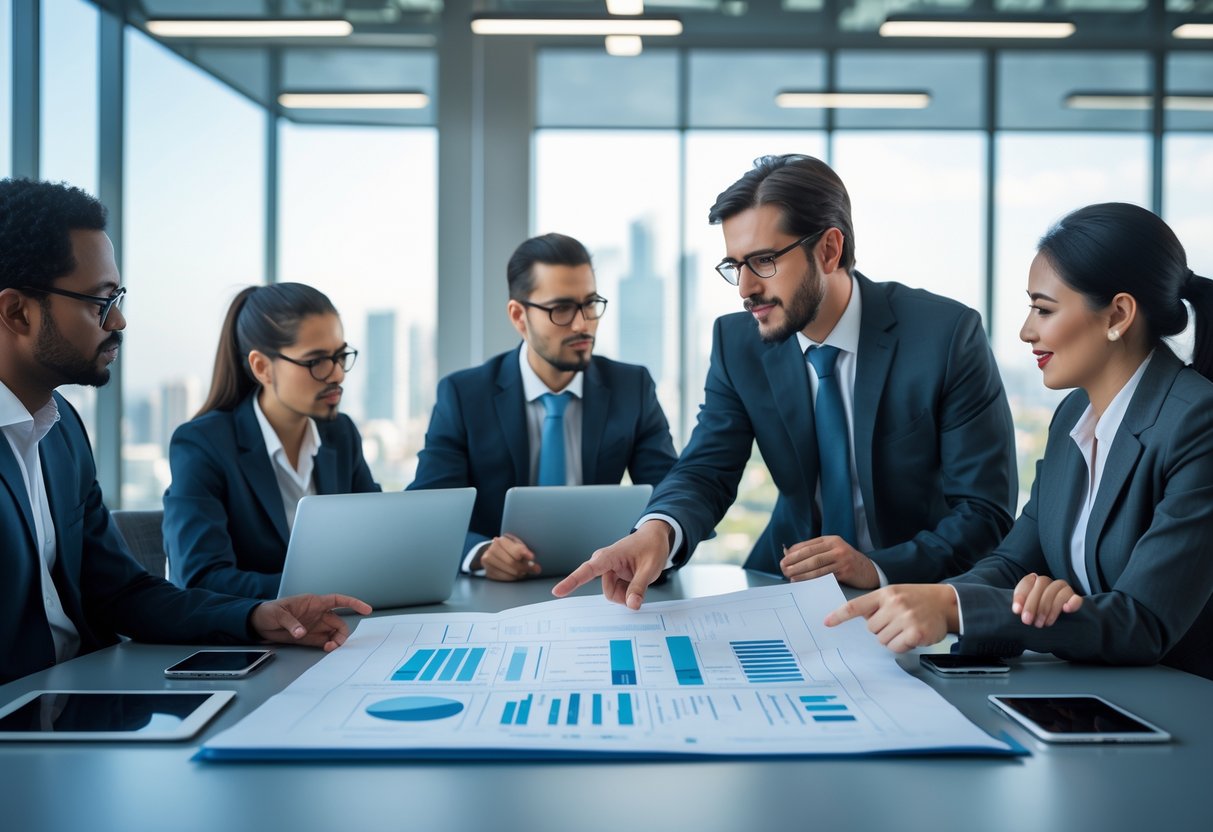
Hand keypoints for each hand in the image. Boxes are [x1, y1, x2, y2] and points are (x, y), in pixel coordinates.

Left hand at [251, 594, 371, 651]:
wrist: (258, 624)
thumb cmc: (268, 612)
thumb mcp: (278, 614)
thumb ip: (291, 623)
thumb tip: (302, 633)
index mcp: (313, 602)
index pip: (338, 600)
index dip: (353, 603)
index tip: (366, 609)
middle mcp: (318, 614)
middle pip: (339, 622)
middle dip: (342, 633)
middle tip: (335, 644)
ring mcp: (315, 626)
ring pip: (334, 633)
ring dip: (336, 641)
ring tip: (329, 648)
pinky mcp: (310, 638)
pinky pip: (325, 642)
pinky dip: (329, 647)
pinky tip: (326, 650)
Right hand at [480, 534, 541, 581]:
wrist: (493, 553)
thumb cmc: (509, 549)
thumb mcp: (517, 545)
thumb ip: (525, 553)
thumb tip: (533, 564)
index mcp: (502, 541)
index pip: (515, 550)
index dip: (525, 554)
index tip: (532, 557)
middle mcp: (493, 549)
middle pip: (512, 563)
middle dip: (525, 568)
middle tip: (535, 569)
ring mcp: (488, 561)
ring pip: (509, 572)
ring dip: (519, 574)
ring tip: (524, 571)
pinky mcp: (488, 572)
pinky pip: (503, 579)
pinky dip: (512, 578)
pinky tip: (515, 575)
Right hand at [552, 520, 670, 609]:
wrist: (655, 537)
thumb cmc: (651, 547)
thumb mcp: (650, 568)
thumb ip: (639, 587)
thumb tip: (632, 605)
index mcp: (608, 557)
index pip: (586, 571)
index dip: (571, 582)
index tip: (557, 592)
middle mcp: (603, 563)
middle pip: (609, 592)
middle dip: (625, 594)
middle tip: (641, 581)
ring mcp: (608, 571)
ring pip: (614, 595)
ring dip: (627, 593)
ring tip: (637, 577)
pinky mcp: (612, 576)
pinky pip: (618, 593)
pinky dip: (628, 591)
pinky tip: (635, 578)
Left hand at [781, 536, 879, 588]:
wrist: (869, 571)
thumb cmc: (845, 562)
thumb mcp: (832, 552)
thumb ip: (814, 552)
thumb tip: (789, 555)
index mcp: (830, 540)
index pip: (808, 545)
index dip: (793, 553)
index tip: (784, 560)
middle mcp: (836, 547)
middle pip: (810, 554)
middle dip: (794, 562)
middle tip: (783, 568)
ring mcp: (841, 558)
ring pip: (816, 565)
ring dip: (800, 572)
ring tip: (790, 576)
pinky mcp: (845, 571)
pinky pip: (825, 575)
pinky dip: (812, 579)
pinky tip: (803, 582)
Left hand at [824, 585, 957, 652]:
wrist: (945, 602)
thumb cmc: (917, 600)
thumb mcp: (895, 594)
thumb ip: (878, 605)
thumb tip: (860, 618)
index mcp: (885, 593)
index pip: (857, 605)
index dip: (840, 615)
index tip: (826, 623)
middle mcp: (894, 604)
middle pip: (871, 628)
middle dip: (882, 629)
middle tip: (897, 622)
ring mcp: (905, 618)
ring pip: (882, 640)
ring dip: (892, 638)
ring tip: (906, 628)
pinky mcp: (916, 632)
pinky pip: (896, 647)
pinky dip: (902, 645)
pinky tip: (912, 636)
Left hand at [1011, 573, 1082, 626]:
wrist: (1056, 622)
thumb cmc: (1036, 615)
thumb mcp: (1026, 610)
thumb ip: (1021, 607)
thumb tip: (1018, 610)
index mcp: (1035, 582)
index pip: (1027, 582)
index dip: (1021, 595)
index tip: (1016, 611)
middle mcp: (1050, 583)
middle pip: (1042, 584)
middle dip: (1032, 604)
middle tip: (1027, 620)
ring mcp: (1064, 589)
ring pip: (1057, 592)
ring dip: (1049, 608)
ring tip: (1042, 623)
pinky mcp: (1075, 599)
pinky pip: (1076, 599)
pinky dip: (1072, 603)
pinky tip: (1066, 610)